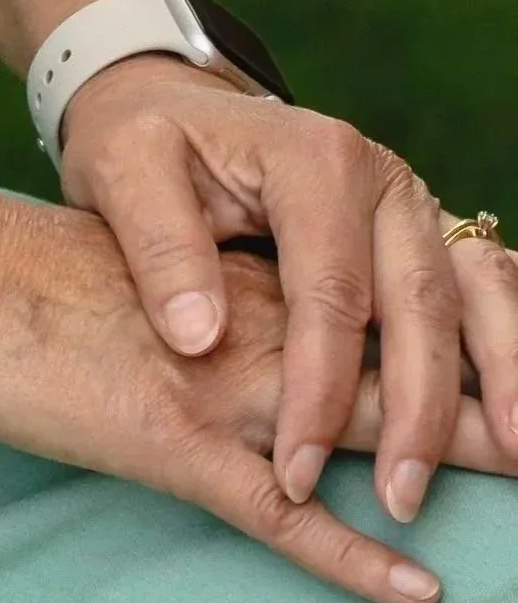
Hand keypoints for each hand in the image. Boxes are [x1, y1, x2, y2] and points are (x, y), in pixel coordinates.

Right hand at [0, 172, 511, 602]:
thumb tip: (227, 341)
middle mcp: (248, 327)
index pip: (367, 313)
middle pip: (395, 365)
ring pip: (362, 427)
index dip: (450, 345)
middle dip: (482, 406)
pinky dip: (353, 553)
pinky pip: (282, 511)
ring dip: (448, 463)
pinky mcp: (171, 441)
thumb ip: (190, 307)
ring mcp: (216, 387)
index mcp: (237, 284)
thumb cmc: (10, 277)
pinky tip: (414, 585)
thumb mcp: (120, 282)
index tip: (508, 377)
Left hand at [59, 56, 517, 533]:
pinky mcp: (423, 236)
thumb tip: (199, 338)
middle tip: (400, 498)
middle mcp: (381, 177)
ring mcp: (411, 206)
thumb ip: (161, 247)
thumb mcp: (122, 170)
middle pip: (418, 301)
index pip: (330, 293)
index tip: (293, 474)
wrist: (167, 104)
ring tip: (510, 458)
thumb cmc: (145, 144)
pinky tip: (511, 408)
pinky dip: (506, 346)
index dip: (318, 390)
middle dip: (418, 410)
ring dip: (497, 379)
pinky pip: (484, 288)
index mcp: (313, 158)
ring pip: (475, 294)